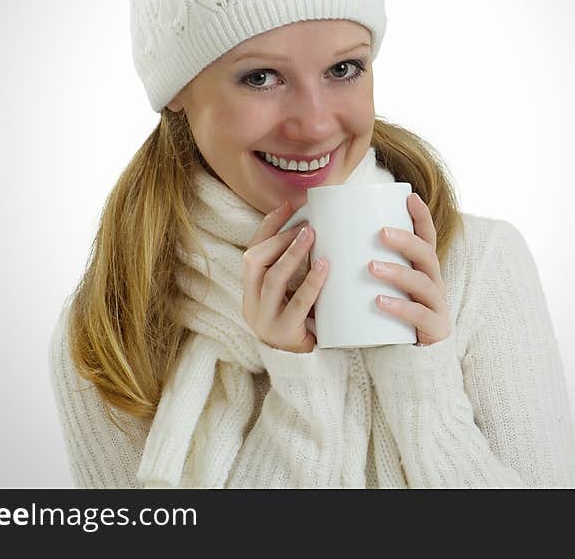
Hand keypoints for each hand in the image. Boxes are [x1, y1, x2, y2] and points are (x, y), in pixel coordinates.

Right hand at [242, 200, 328, 352]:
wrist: (305, 369)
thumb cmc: (303, 323)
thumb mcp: (292, 295)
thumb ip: (296, 270)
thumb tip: (318, 228)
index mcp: (250, 291)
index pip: (252, 250)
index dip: (268, 226)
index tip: (288, 205)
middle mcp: (251, 304)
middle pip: (253, 261)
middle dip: (279, 238)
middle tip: (306, 223)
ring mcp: (264, 320)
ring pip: (271, 279)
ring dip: (292, 253)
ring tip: (312, 235)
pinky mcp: (284, 333)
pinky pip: (297, 304)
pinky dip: (311, 282)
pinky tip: (325, 266)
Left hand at [368, 192, 450, 345]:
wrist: (398, 358)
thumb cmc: (379, 315)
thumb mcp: (374, 286)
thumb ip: (358, 263)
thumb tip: (319, 233)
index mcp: (422, 268)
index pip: (426, 237)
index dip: (421, 217)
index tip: (409, 196)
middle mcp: (434, 282)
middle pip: (427, 255)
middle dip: (405, 241)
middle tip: (381, 233)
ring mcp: (437, 305)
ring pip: (422, 283)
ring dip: (397, 272)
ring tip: (371, 267)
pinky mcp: (435, 329)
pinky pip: (419, 316)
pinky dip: (399, 308)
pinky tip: (380, 302)